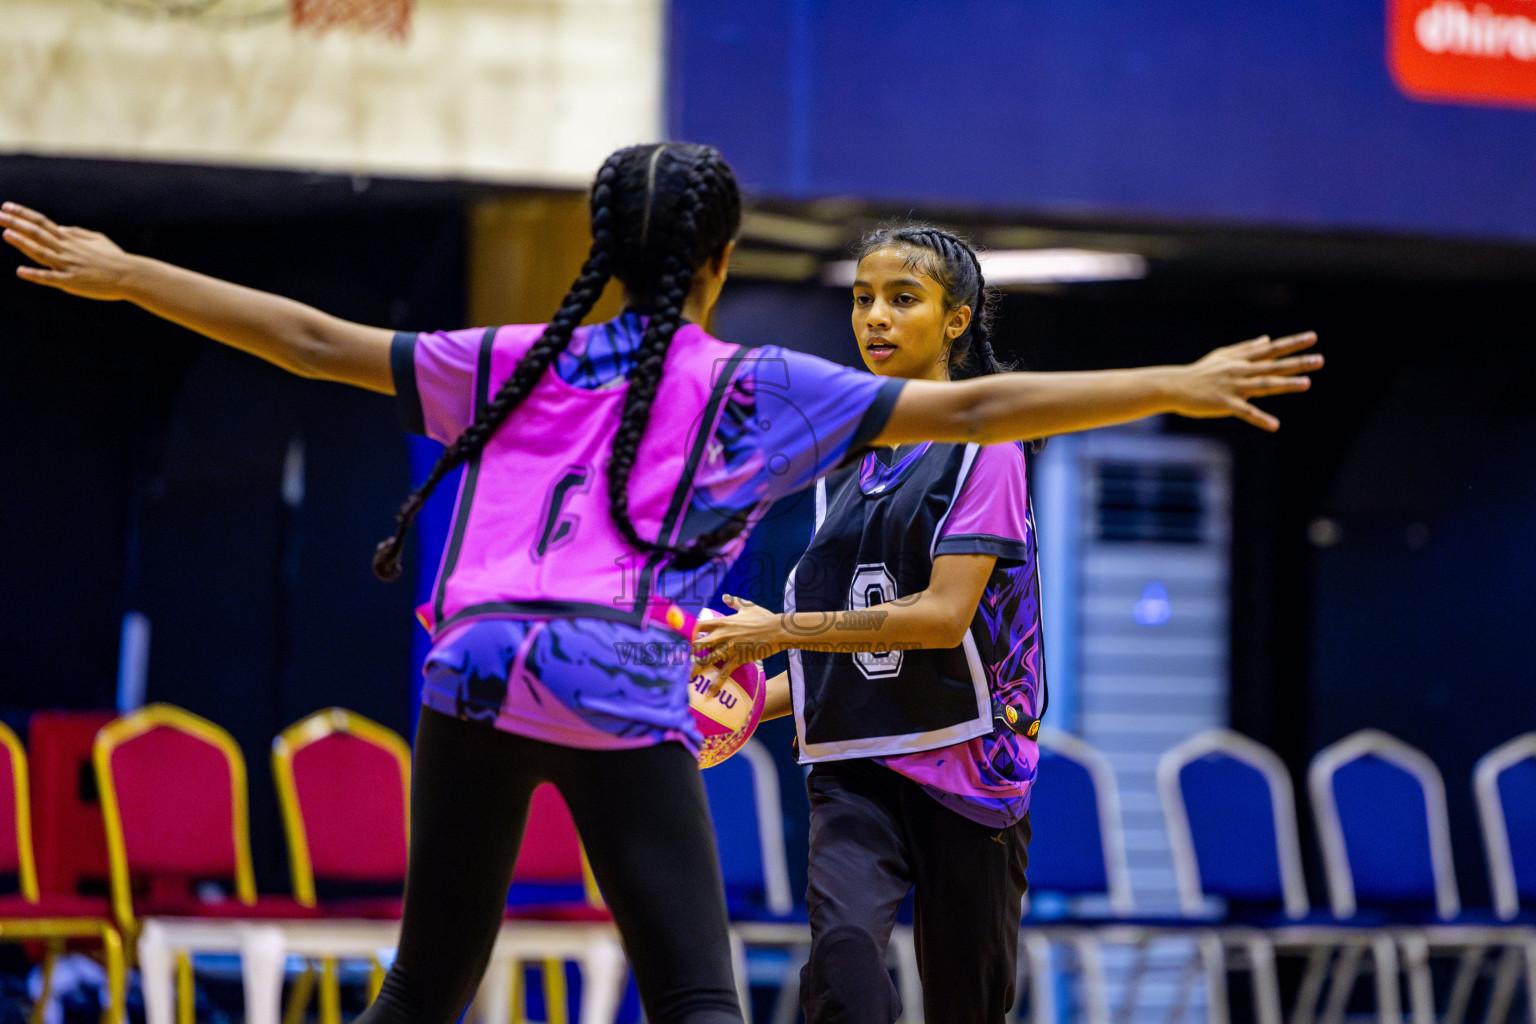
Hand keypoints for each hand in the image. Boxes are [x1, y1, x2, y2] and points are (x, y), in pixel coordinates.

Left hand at [2, 202, 135, 300]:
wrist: (131, 276)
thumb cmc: (116, 258)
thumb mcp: (98, 239)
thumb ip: (78, 233)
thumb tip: (61, 228)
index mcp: (71, 240)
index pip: (43, 223)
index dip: (24, 214)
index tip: (7, 207)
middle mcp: (67, 250)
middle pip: (38, 234)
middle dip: (17, 224)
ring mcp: (69, 266)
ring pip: (41, 252)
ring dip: (22, 243)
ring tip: (5, 234)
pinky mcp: (73, 282)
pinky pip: (51, 278)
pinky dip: (36, 275)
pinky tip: (21, 271)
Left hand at [690, 594, 780, 685]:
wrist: (778, 630)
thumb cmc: (763, 617)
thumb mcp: (747, 607)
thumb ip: (734, 601)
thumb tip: (725, 596)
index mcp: (723, 622)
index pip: (698, 626)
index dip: (689, 633)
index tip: (684, 640)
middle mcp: (722, 634)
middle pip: (697, 644)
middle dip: (688, 653)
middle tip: (682, 661)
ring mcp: (729, 648)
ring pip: (707, 660)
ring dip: (696, 670)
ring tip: (687, 679)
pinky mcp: (738, 659)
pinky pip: (724, 674)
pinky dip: (716, 685)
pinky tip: (709, 694)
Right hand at [1172, 332, 1321, 430]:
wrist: (1175, 386)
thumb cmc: (1199, 372)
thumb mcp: (1223, 356)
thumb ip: (1246, 349)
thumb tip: (1266, 339)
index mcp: (1242, 360)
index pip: (1272, 350)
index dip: (1292, 344)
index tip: (1312, 338)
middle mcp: (1241, 371)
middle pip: (1273, 366)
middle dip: (1297, 363)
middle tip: (1320, 360)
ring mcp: (1233, 387)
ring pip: (1264, 385)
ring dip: (1285, 384)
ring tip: (1307, 384)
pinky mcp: (1224, 403)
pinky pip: (1246, 412)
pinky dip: (1260, 418)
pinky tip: (1275, 425)